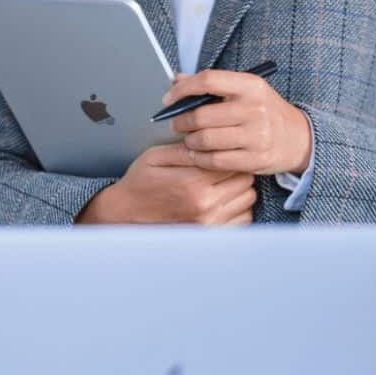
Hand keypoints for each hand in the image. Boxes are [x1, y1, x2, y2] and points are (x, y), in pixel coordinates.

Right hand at [76, 143, 255, 224]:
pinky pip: (244, 219)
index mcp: (192, 182)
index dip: (229, 153)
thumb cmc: (140, 184)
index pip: (232, 161)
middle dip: (237, 170)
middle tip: (224, 167)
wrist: (126, 215)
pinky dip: (240, 208)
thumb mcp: (155, 157)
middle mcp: (205, 205)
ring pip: (249, 199)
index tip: (222, 152)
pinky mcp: (212, 235)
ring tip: (224, 184)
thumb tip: (208, 139)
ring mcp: (210, 224)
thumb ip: (184, 149)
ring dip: (241, 189)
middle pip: (245, 180)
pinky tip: (225, 201)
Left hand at [164, 70, 311, 175]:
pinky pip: (215, 160)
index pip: (208, 80)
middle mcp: (255, 109)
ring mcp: (256, 136)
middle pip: (202, 115)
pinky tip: (197, 154)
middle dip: (182, 121)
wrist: (298, 138)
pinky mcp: (254, 159)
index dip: (182, 90)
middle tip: (177, 124)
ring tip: (189, 139)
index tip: (168, 100)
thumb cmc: (264, 111)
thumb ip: (212, 84)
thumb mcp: (245, 90)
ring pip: (205, 140)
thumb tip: (176, 79)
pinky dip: (199, 158)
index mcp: (251, 86)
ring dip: (189, 141)